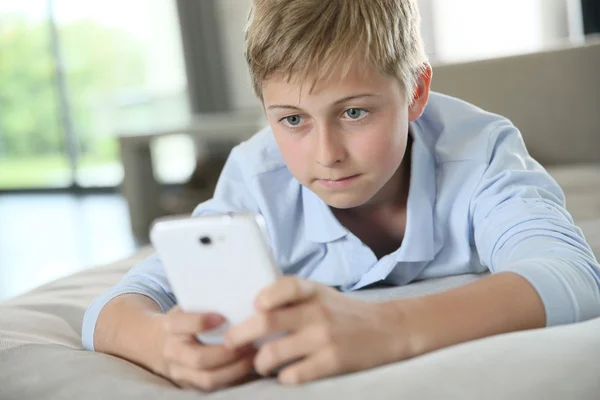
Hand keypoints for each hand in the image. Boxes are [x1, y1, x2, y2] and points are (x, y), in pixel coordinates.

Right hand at [152, 306, 256, 390]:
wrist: (161, 343)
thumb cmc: (186, 319)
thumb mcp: (188, 306)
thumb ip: (206, 302)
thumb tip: (241, 293)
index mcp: (170, 327)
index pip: (182, 324)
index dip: (201, 322)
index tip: (222, 317)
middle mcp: (172, 352)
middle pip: (199, 359)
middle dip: (228, 352)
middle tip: (249, 341)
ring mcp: (180, 373)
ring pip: (209, 378)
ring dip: (236, 368)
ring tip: (254, 354)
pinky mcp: (192, 385)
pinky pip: (216, 386)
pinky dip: (235, 376)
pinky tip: (249, 363)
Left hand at [224, 277, 408, 384]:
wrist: (387, 330)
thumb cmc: (344, 312)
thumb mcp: (321, 294)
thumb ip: (291, 296)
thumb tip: (251, 309)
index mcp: (312, 291)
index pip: (283, 285)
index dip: (263, 296)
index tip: (252, 307)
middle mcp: (317, 312)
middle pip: (265, 322)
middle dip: (240, 336)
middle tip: (231, 344)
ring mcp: (324, 338)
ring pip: (272, 353)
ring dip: (259, 362)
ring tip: (260, 363)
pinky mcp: (332, 362)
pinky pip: (292, 375)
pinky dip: (282, 377)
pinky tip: (285, 374)